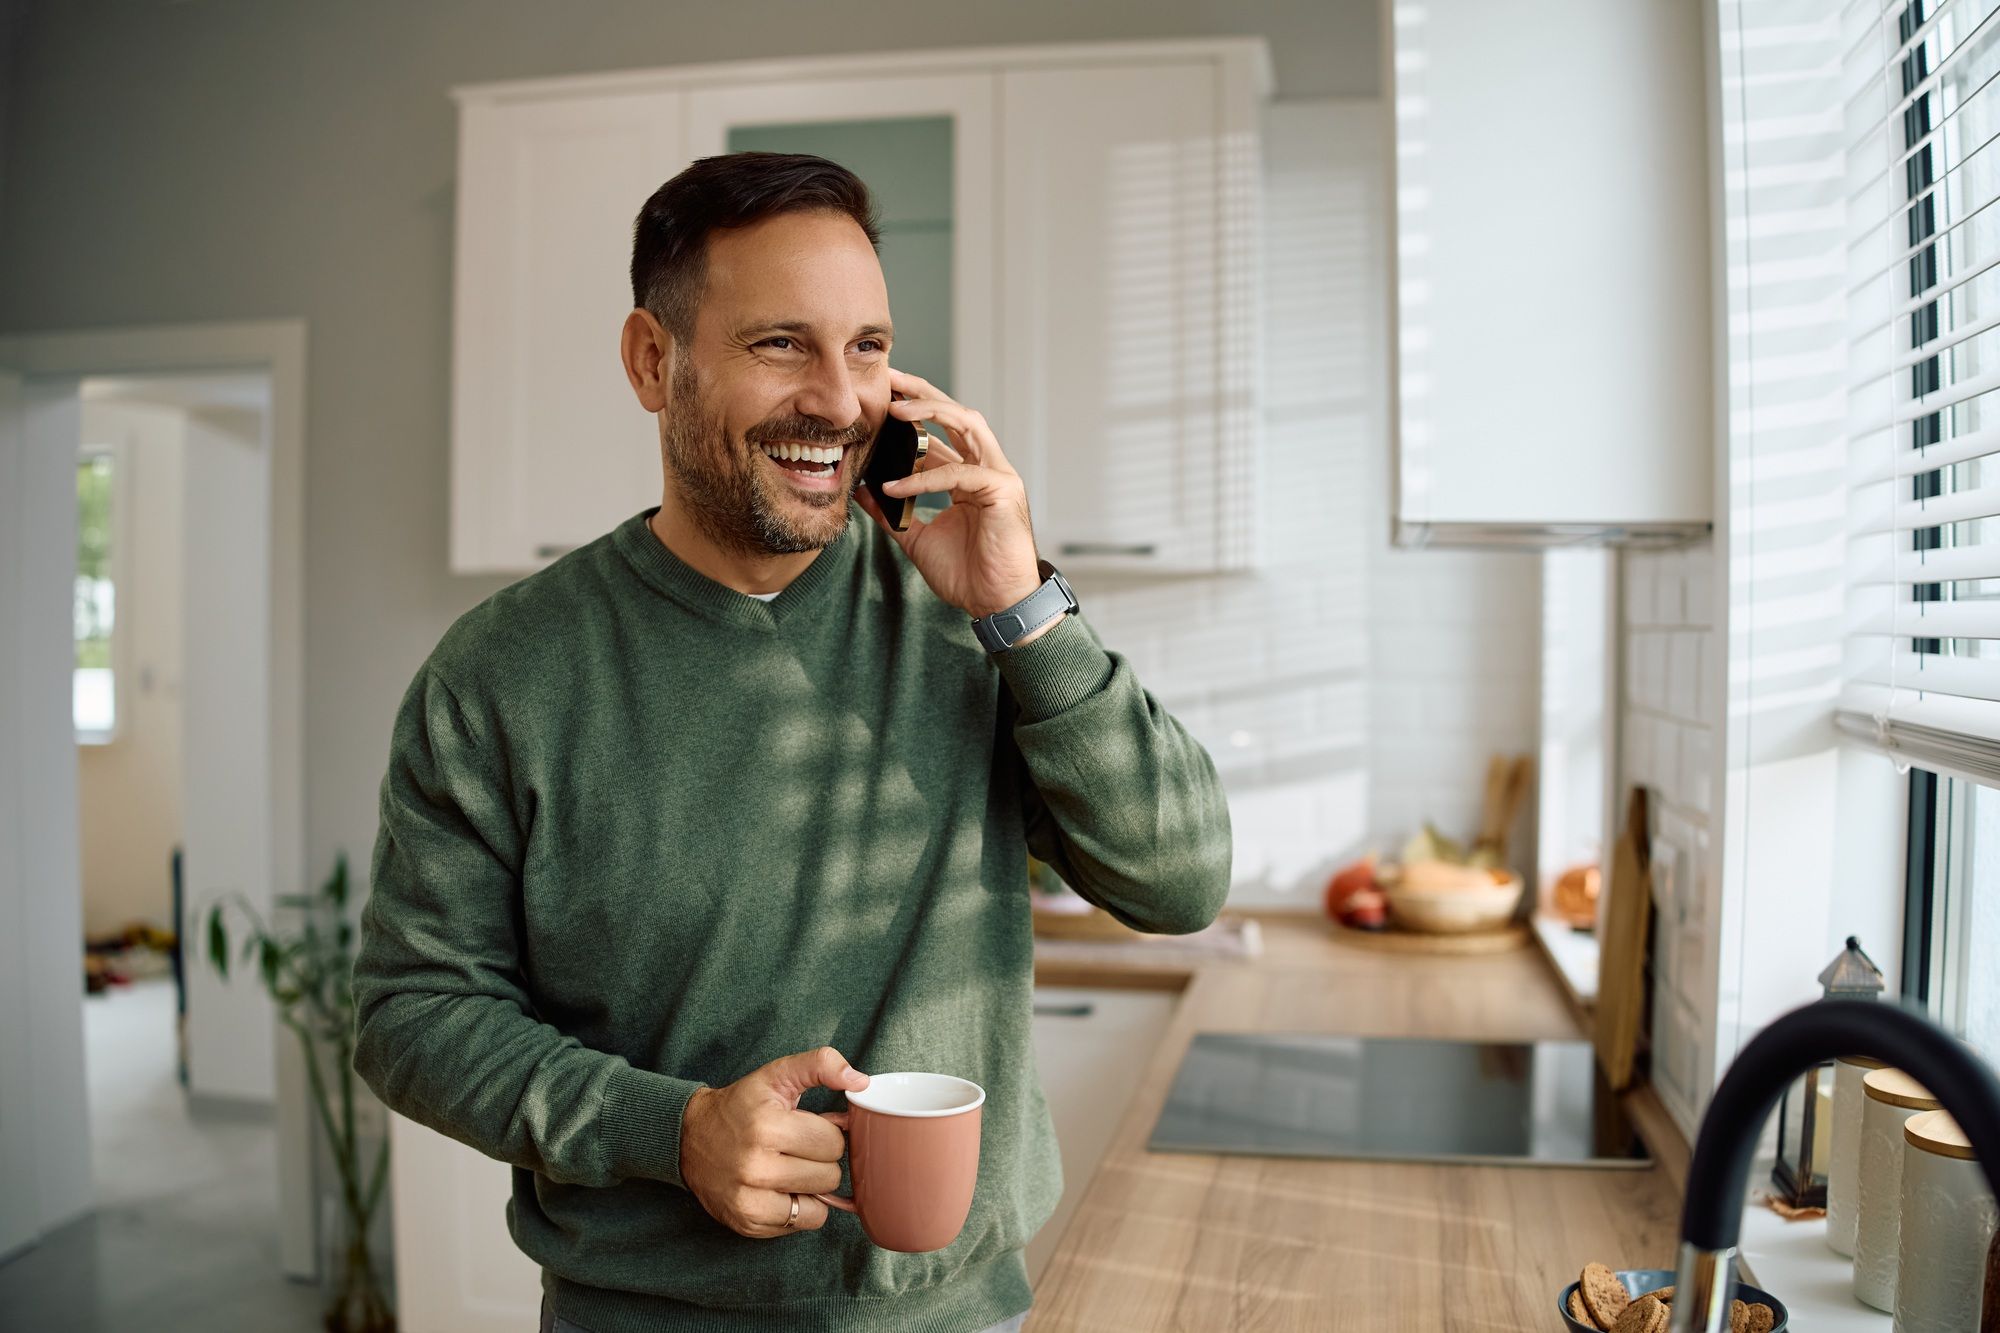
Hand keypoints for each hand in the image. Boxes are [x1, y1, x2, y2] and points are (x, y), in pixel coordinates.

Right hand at [678, 1046, 867, 1237]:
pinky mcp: (747, 1223)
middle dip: (820, 1160)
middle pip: (830, 1175)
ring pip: (820, 1204)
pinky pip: (802, 1225)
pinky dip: (799, 1209)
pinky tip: (780, 1190)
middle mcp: (756, 1167)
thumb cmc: (740, 1106)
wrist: (689, 1138)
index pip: (833, 1142)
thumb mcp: (776, 1074)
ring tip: (789, 1169)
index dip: (825, 1133)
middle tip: (796, 1149)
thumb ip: (820, 1065)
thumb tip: (860, 1081)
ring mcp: (749, 1200)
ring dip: (812, 1187)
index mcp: (767, 1126)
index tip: (805, 1128)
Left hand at [856, 368, 1046, 623]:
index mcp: (968, 476)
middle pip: (955, 413)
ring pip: (967, 423)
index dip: (911, 412)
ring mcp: (998, 475)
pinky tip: (895, 484)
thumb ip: (893, 513)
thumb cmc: (967, 574)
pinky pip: (959, 473)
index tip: (879, 396)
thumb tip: (864, 491)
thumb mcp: (917, 537)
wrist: (996, 604)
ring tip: (894, 409)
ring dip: (930, 411)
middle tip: (887, 379)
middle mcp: (985, 468)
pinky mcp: (1003, 490)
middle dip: (921, 392)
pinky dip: (924, 477)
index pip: (939, 432)